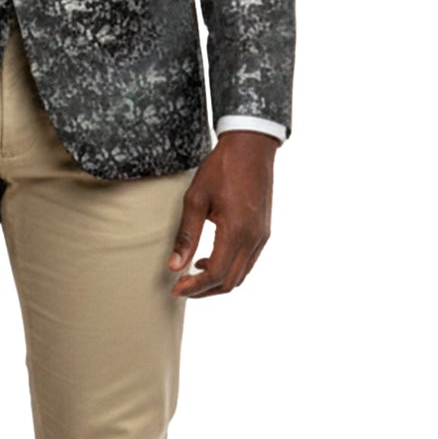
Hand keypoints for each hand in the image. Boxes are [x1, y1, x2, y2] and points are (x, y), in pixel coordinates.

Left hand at [168, 131, 276, 296]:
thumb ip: (186, 235)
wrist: (251, 148)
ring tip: (192, 276)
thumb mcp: (196, 199)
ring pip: (241, 275)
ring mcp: (261, 236)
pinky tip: (209, 260)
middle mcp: (253, 238)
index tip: (175, 288)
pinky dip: (229, 270)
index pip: (215, 274)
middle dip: (204, 290)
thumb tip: (174, 266)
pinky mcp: (263, 232)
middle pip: (230, 281)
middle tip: (180, 288)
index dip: (194, 287)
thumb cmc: (221, 169)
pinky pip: (248, 262)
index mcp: (236, 231)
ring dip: (217, 282)